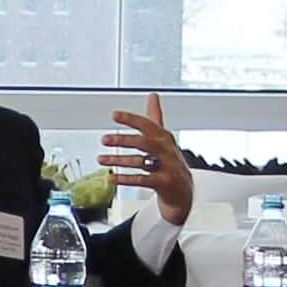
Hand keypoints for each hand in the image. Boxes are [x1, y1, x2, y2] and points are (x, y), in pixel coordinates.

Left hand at [99, 96, 193, 228]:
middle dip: (123, 140)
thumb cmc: (170, 162)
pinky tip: (112, 178)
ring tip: (102, 159)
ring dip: (118, 160)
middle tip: (104, 139)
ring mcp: (167, 167)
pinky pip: (142, 179)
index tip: (114, 115)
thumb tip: (152, 95)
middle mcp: (167, 151)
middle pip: (145, 142)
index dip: (131, 119)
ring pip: (140, 161)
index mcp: (164, 137)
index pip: (148, 124)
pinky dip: (125, 178)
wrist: (184, 191)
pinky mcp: (164, 183)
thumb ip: (155, 118)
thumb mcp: (163, 139)